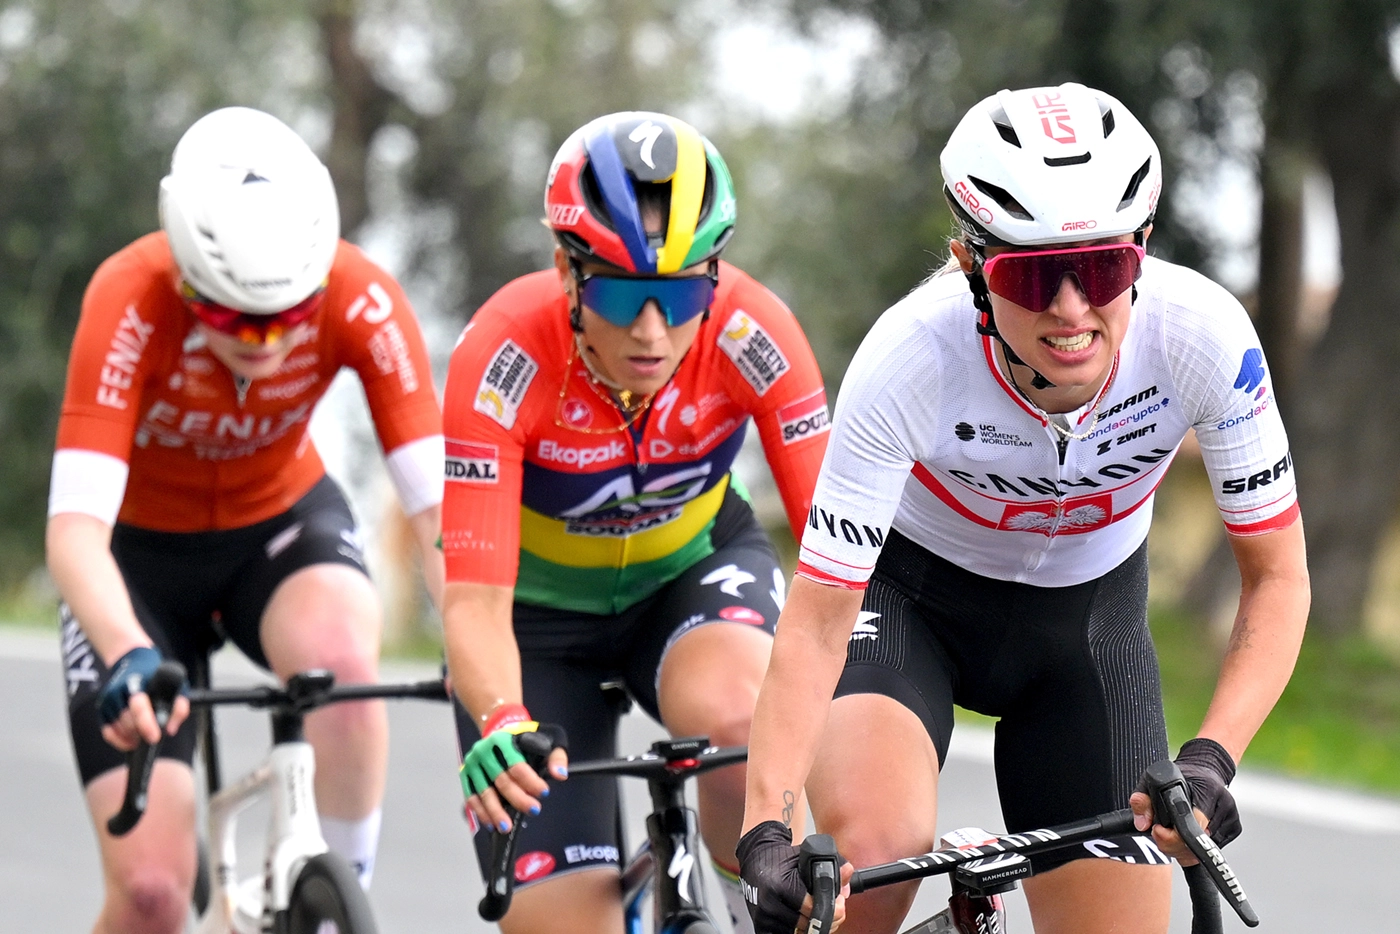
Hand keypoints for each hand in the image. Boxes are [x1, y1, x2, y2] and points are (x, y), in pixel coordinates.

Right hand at [97, 646, 189, 750]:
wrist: (134, 661)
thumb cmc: (158, 676)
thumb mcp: (176, 684)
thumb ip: (179, 707)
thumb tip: (170, 729)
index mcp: (138, 682)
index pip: (139, 706)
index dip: (146, 725)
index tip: (154, 737)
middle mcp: (119, 690)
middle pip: (127, 721)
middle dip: (141, 733)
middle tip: (153, 736)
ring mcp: (108, 699)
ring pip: (117, 728)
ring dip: (131, 737)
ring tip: (143, 736)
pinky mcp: (102, 707)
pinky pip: (107, 731)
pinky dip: (118, 741)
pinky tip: (130, 743)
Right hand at [460, 711, 566, 833]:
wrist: (500, 729)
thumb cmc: (526, 738)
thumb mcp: (547, 738)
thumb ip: (556, 756)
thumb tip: (560, 775)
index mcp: (504, 740)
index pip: (517, 765)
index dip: (530, 781)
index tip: (544, 793)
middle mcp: (484, 751)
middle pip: (501, 780)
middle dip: (518, 799)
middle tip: (534, 810)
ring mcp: (473, 763)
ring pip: (484, 792)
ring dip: (495, 811)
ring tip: (507, 827)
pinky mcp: (465, 774)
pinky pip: (471, 797)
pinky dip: (480, 812)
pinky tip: (491, 824)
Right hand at [737, 822, 851, 933]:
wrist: (755, 858)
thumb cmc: (780, 857)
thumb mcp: (806, 856)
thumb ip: (830, 864)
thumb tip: (848, 873)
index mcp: (779, 887)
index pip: (813, 909)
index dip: (832, 909)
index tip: (840, 903)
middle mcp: (769, 904)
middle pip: (807, 925)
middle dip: (826, 918)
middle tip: (834, 908)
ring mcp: (763, 917)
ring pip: (799, 933)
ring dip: (813, 926)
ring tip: (818, 910)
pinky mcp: (760, 925)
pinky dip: (799, 929)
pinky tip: (804, 917)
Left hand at [1131, 737, 1240, 863]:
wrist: (1206, 768)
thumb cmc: (1180, 775)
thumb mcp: (1153, 780)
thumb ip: (1143, 800)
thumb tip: (1142, 825)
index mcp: (1207, 791)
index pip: (1194, 826)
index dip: (1173, 837)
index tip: (1158, 830)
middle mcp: (1224, 804)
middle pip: (1199, 843)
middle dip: (1174, 845)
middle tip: (1161, 833)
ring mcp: (1232, 818)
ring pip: (1205, 848)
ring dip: (1185, 847)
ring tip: (1174, 829)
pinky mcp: (1235, 828)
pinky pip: (1213, 847)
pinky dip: (1197, 845)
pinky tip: (1190, 830)